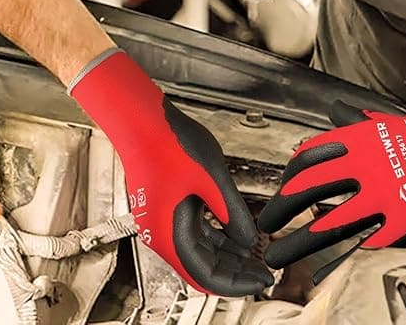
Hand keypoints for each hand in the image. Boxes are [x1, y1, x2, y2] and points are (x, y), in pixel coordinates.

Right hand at [69, 50, 273, 295]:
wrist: (141, 121)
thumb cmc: (169, 144)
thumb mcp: (213, 179)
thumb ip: (232, 213)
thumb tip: (250, 240)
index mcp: (169, 234)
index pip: (205, 276)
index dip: (236, 284)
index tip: (261, 281)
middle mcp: (162, 234)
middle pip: (202, 268)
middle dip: (235, 273)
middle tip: (264, 273)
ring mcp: (163, 222)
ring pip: (199, 252)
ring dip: (228, 257)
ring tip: (255, 257)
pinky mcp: (167, 208)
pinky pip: (194, 234)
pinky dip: (217, 239)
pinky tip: (237, 238)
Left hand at [256, 97, 405, 279]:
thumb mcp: (403, 122)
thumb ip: (370, 124)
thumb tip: (344, 116)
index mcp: (364, 139)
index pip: (312, 155)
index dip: (290, 175)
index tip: (282, 187)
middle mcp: (367, 165)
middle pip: (310, 188)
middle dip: (282, 207)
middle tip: (267, 223)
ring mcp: (384, 195)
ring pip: (330, 221)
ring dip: (300, 240)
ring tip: (280, 254)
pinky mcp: (403, 220)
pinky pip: (372, 238)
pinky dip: (357, 248)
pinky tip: (345, 258)